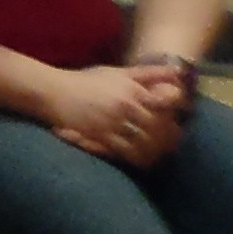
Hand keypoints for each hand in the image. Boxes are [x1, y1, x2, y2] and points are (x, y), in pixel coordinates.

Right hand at [44, 61, 190, 167]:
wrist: (55, 91)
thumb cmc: (87, 81)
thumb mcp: (119, 72)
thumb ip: (148, 73)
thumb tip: (177, 71)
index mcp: (133, 90)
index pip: (164, 106)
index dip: (174, 118)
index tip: (178, 128)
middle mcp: (126, 106)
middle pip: (155, 127)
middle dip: (165, 140)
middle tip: (171, 149)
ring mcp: (111, 121)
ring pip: (140, 141)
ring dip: (151, 152)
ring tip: (156, 158)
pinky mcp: (98, 134)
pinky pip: (121, 150)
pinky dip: (132, 157)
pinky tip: (137, 162)